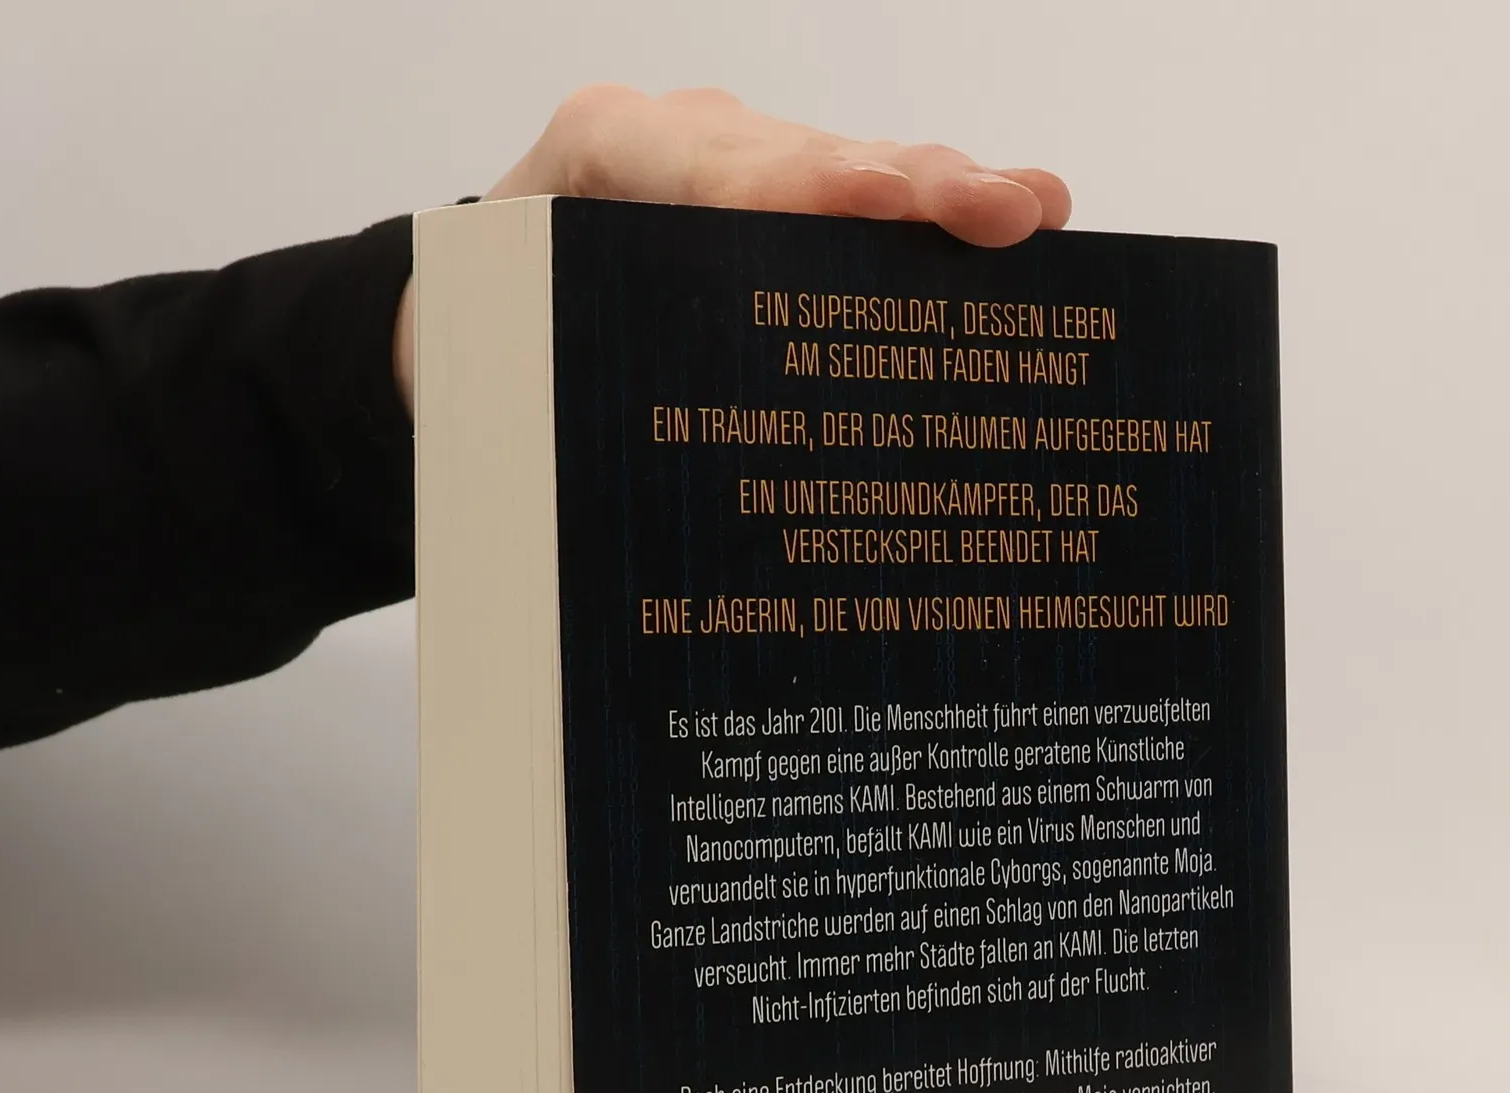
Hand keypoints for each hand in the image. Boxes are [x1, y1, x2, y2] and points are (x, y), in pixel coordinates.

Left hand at [392, 86, 1071, 412]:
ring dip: (947, 195)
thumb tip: (619, 532)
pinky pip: (866, 208)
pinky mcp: (785, 203)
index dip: (788, 188)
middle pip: (799, 160)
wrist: (472, 312)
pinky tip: (1026, 224)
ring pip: (851, 173)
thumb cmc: (489, 349)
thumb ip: (548, 396)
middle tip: (999, 212)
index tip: (873, 205)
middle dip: (903, 184)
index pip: (693, 169)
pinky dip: (942, 221)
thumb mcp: (496, 368)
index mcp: (592, 163)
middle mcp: (680, 143)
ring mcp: (742, 166)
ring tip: (1037, 211)